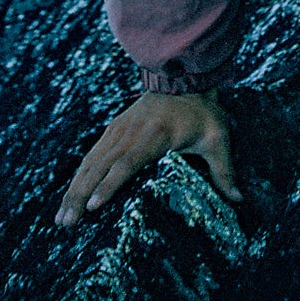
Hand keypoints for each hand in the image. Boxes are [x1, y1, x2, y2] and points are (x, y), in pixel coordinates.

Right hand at [54, 90, 240, 226]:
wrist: (184, 76)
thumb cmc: (202, 111)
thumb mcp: (217, 137)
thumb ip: (224, 169)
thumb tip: (238, 199)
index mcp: (156, 135)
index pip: (129, 162)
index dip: (111, 184)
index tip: (93, 206)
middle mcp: (131, 132)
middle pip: (101, 166)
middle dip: (81, 195)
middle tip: (67, 224)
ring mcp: (119, 130)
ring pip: (91, 162)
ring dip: (74, 189)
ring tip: (61, 219)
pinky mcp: (113, 130)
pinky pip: (91, 155)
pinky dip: (78, 176)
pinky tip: (68, 197)